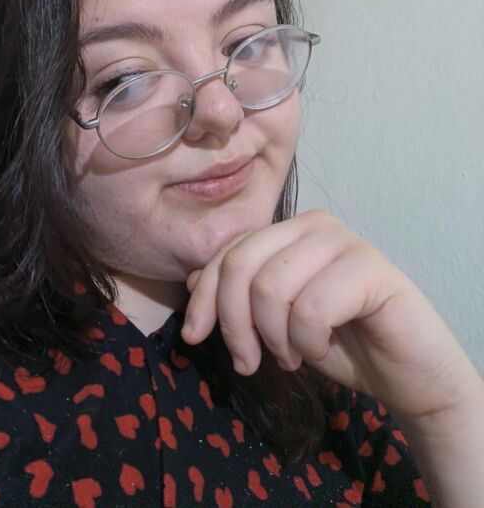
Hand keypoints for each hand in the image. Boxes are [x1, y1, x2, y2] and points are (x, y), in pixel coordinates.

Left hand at [180, 209, 481, 427]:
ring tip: (294, 355)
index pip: (226, 253)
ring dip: (275, 338)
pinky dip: (308, 342)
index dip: (203, 297)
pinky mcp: (370, 267)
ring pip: (271, 287)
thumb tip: (190, 278)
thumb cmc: (338, 342)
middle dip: (235, 323)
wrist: (406, 374)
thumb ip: (238, 294)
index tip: (194, 338)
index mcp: (287, 230)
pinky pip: (311, 308)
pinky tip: (323, 348)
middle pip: (241, 265)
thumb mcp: (274, 321)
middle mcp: (313, 224)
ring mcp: (344, 241)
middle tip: (250, 361)